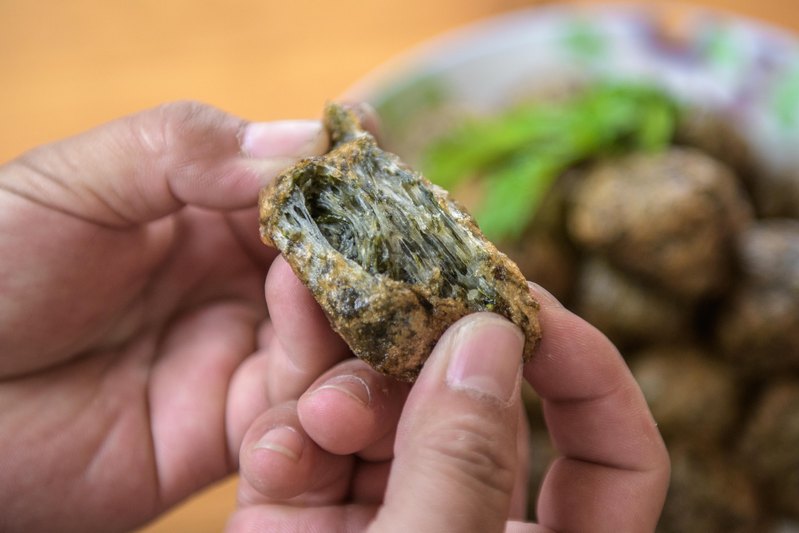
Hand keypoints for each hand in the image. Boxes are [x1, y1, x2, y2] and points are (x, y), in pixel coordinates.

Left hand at [0, 102, 335, 531]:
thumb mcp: (73, 185)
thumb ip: (183, 150)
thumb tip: (306, 140)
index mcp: (206, 212)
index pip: (302, 183)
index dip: (345, 169)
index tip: (377, 154)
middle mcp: (239, 281)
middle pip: (338, 262)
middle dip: (371, 252)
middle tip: (400, 245)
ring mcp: (243, 355)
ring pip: (338, 338)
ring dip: (354, 323)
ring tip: (340, 304)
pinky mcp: (239, 430)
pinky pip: (307, 410)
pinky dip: (325, 392)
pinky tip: (319, 375)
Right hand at [230, 282, 670, 531]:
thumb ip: (461, 472)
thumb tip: (490, 340)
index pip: (612, 457)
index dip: (587, 372)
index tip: (528, 309)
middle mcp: (465, 529)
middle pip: (476, 408)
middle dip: (433, 355)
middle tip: (398, 301)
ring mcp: (379, 520)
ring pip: (383, 411)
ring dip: (350, 385)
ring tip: (321, 401)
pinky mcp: (300, 523)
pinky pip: (306, 446)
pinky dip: (292, 429)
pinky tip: (283, 438)